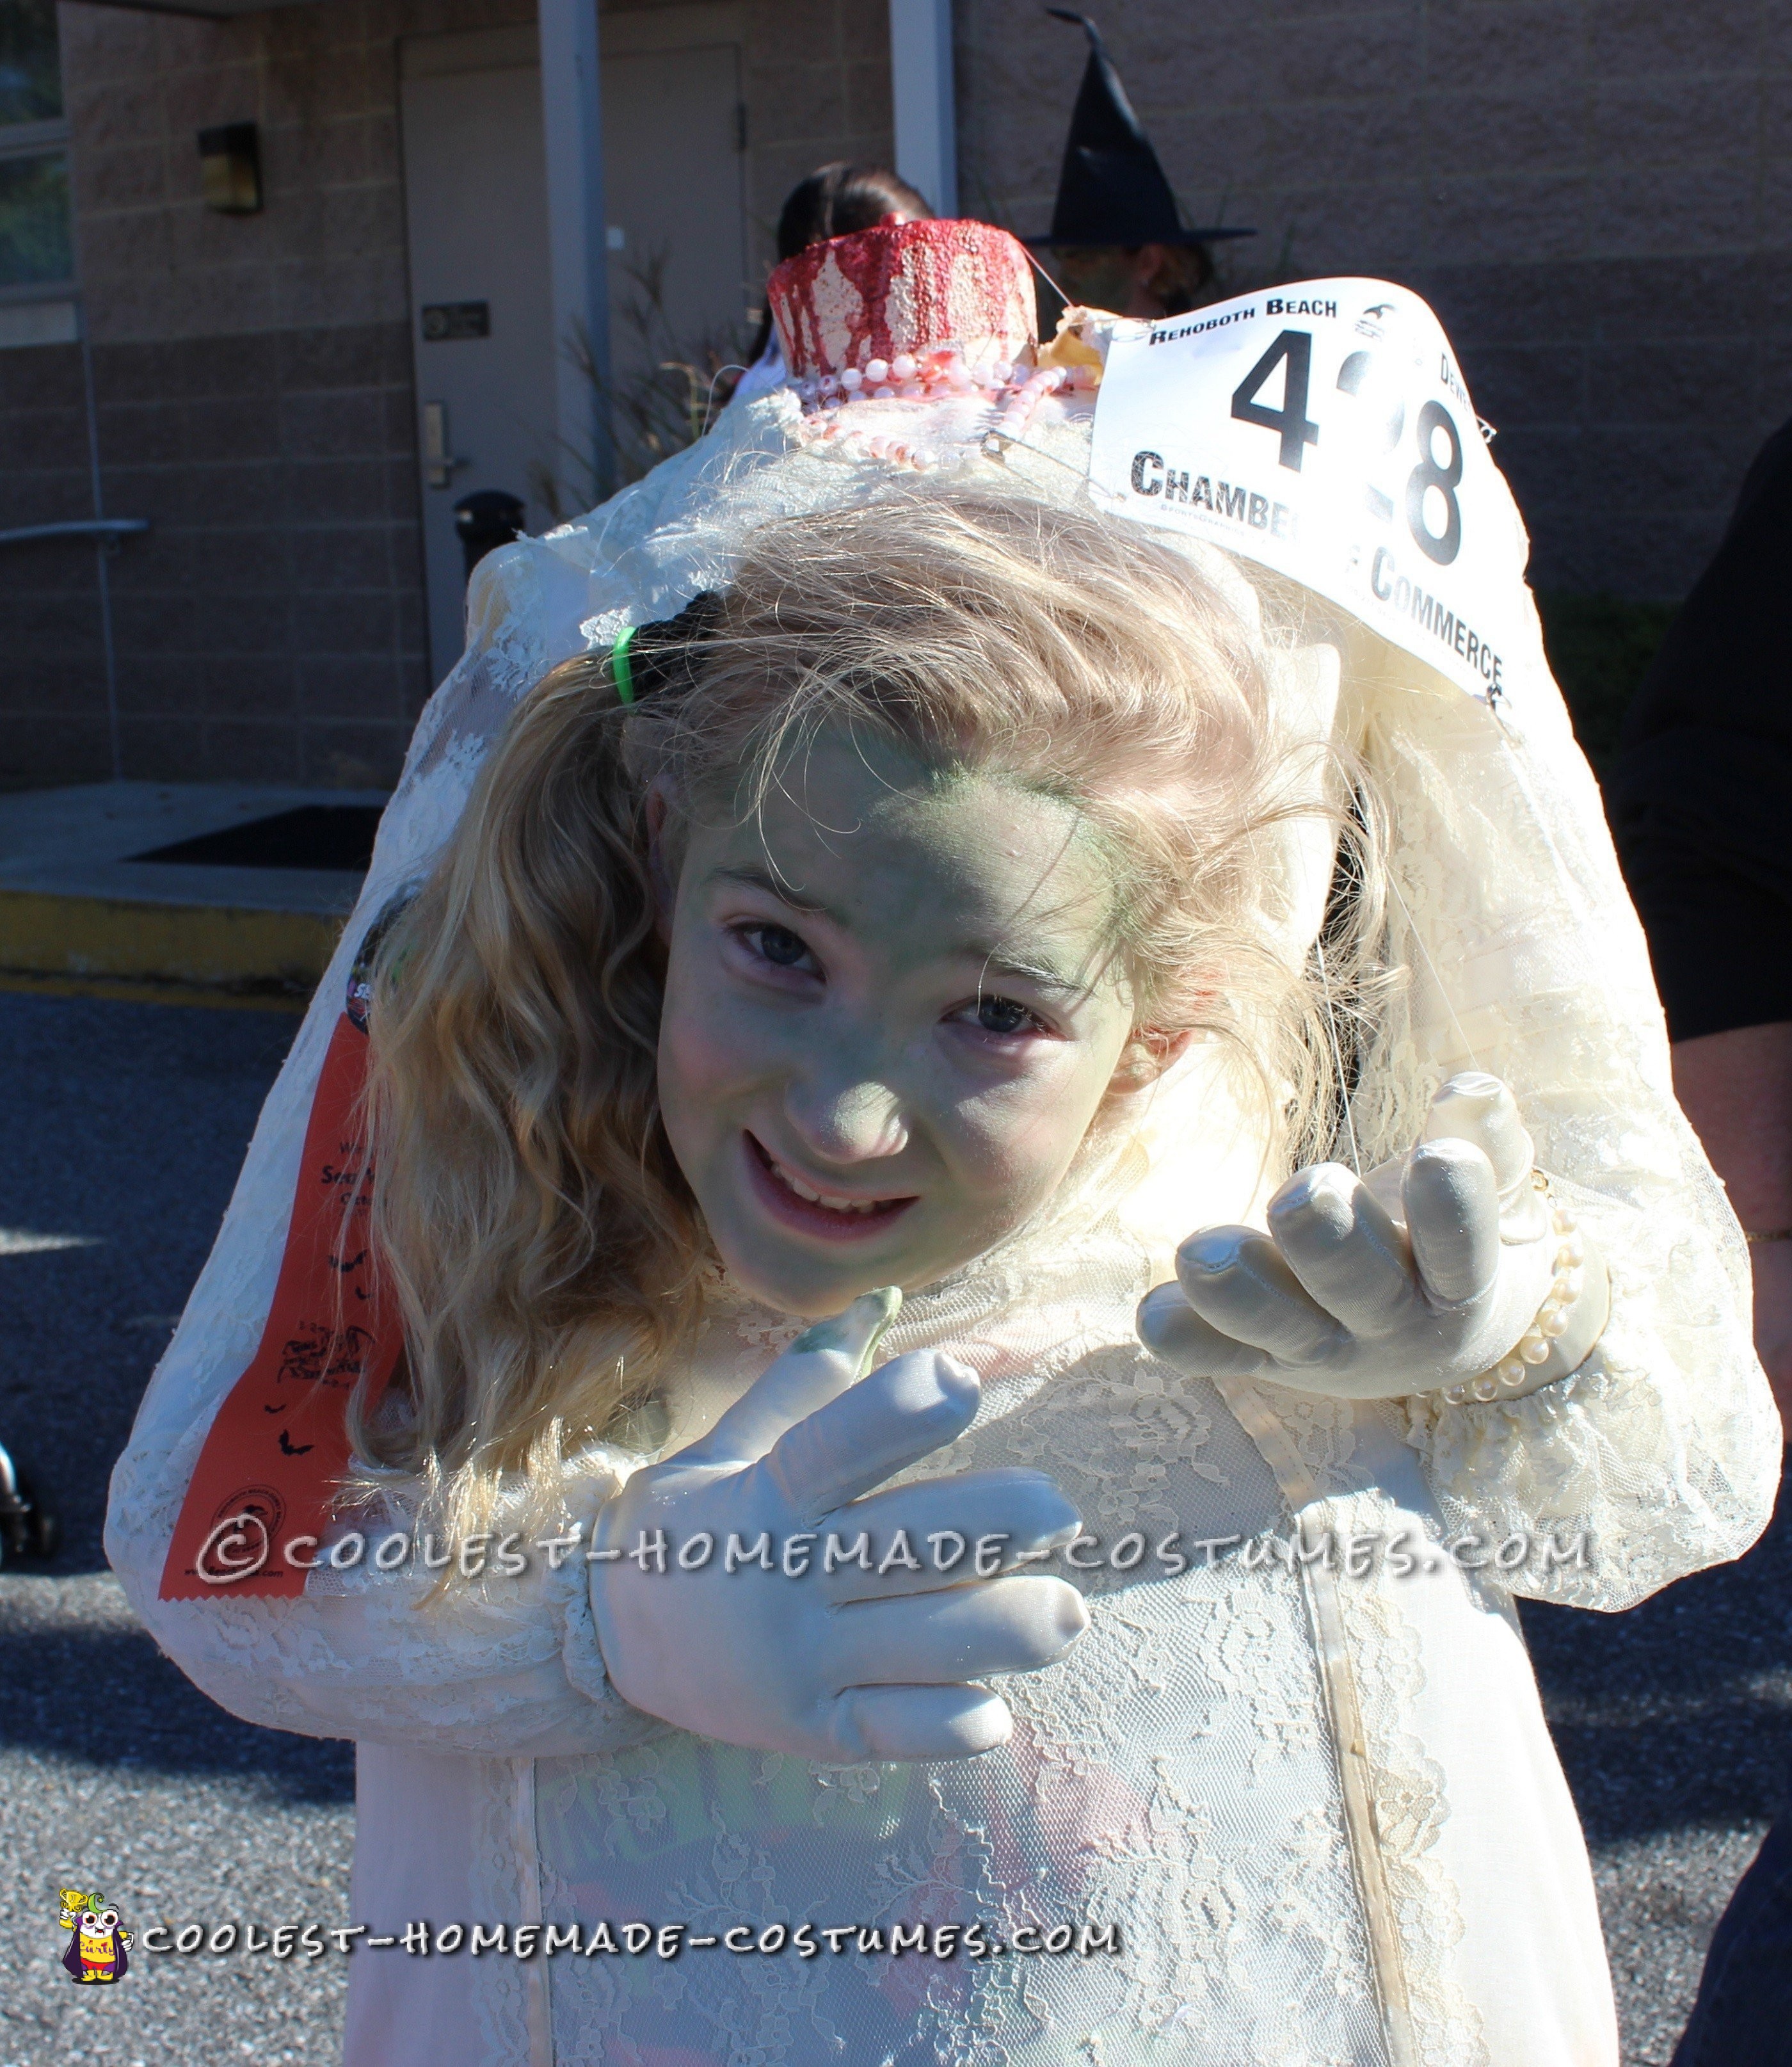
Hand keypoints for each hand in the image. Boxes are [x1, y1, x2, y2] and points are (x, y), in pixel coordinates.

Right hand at [589, 1289, 1087, 1759]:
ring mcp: (798, 1665)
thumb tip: (887, 1297)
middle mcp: (782, 1580)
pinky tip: (994, 1705)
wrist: (605, 1641)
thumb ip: (809, 1379)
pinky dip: (957, 1722)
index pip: (834, 1447)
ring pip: (926, 1645)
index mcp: (762, 1496)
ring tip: (1064, 1611)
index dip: (901, 1413)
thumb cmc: (686, 1525)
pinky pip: (900, 1733)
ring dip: (1010, 1627)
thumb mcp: (727, 1443)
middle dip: (999, 1523)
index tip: (964, 1383)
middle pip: (908, 1545)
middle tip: (1059, 1512)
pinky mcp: (812, 1732)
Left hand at [1137, 1073, 1605, 1400]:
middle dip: (1328, 1243)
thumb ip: (1488, 1141)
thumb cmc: (1460, 1229)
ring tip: (1197, 1254)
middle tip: (1301, 1196)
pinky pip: (1221, 1355)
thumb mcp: (1497, 1190)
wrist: (1451, 1329)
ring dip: (1239, 1293)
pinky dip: (1187, 1339)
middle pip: (1361, 1292)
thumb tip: (1473, 1086)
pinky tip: (1153, 1314)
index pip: (1462, 1251)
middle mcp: (1392, 1326)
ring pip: (1281, 1327)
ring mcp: (1325, 1348)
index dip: (1451, 1210)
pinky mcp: (1266, 1356)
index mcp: (1462, 1285)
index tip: (1439, 1156)